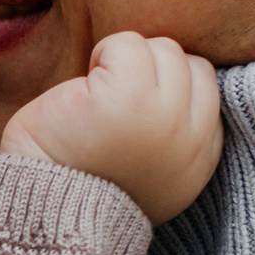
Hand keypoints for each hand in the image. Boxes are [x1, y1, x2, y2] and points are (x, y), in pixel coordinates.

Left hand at [2, 30, 220, 224]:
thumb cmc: (86, 186)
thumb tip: (178, 90)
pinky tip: (83, 87)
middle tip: (113, 98)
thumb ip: (178, 138)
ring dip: (128, 61)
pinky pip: (126, 44)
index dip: (170, 87)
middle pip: (192, 66)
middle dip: (152, 70)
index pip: (209, 95)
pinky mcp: (123, 97)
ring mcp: (160, 115)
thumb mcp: (152, 173)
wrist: (44, 209)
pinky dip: (104, 53)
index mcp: (198, 161)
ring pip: (166, 50)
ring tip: (99, 92)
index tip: (136, 104)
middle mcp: (189, 139)